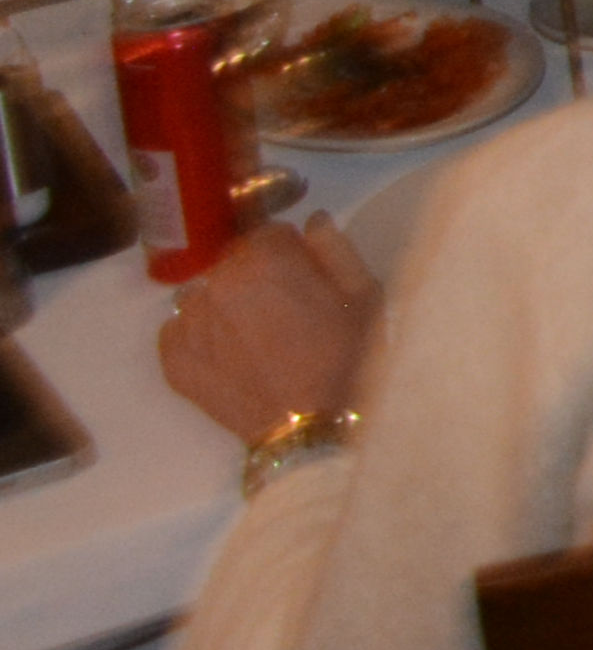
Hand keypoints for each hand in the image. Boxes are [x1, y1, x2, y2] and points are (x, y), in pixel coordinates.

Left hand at [158, 217, 382, 446]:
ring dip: (225, 306)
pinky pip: (181, 330)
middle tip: (281, 312)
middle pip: (232, 263)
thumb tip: (311, 220)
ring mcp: (188, 321)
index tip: (302, 276)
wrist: (309, 429)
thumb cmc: (346, 358)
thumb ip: (334, 248)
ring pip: (205, 295)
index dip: (289, 252)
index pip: (268, 233)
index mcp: (263, 260)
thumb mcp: (364, 295)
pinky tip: (229, 357)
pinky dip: (201, 336)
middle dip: (254, 277)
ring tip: (253, 339)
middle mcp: (216, 282)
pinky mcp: (171, 357)